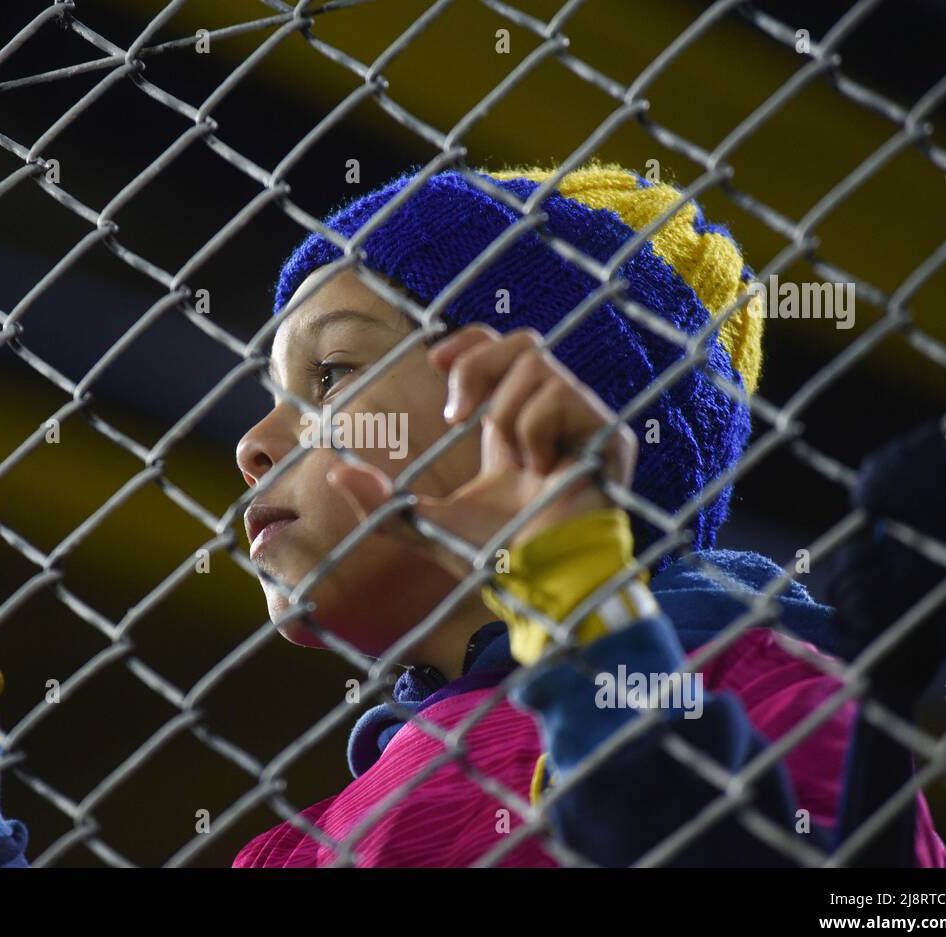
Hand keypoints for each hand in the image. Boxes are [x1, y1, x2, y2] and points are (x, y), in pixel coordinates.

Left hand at [327, 326, 636, 577]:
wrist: (542, 583)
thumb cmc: (497, 560)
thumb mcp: (426, 525)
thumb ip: (383, 503)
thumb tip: (335, 472)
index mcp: (515, 427)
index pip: (503, 352)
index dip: (472, 342)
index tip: (434, 359)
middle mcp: (553, 416)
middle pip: (523, 342)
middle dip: (478, 366)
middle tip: (456, 415)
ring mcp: (585, 423)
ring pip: (537, 368)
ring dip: (508, 415)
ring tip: (518, 463)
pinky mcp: (610, 435)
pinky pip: (560, 397)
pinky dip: (537, 430)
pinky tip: (546, 470)